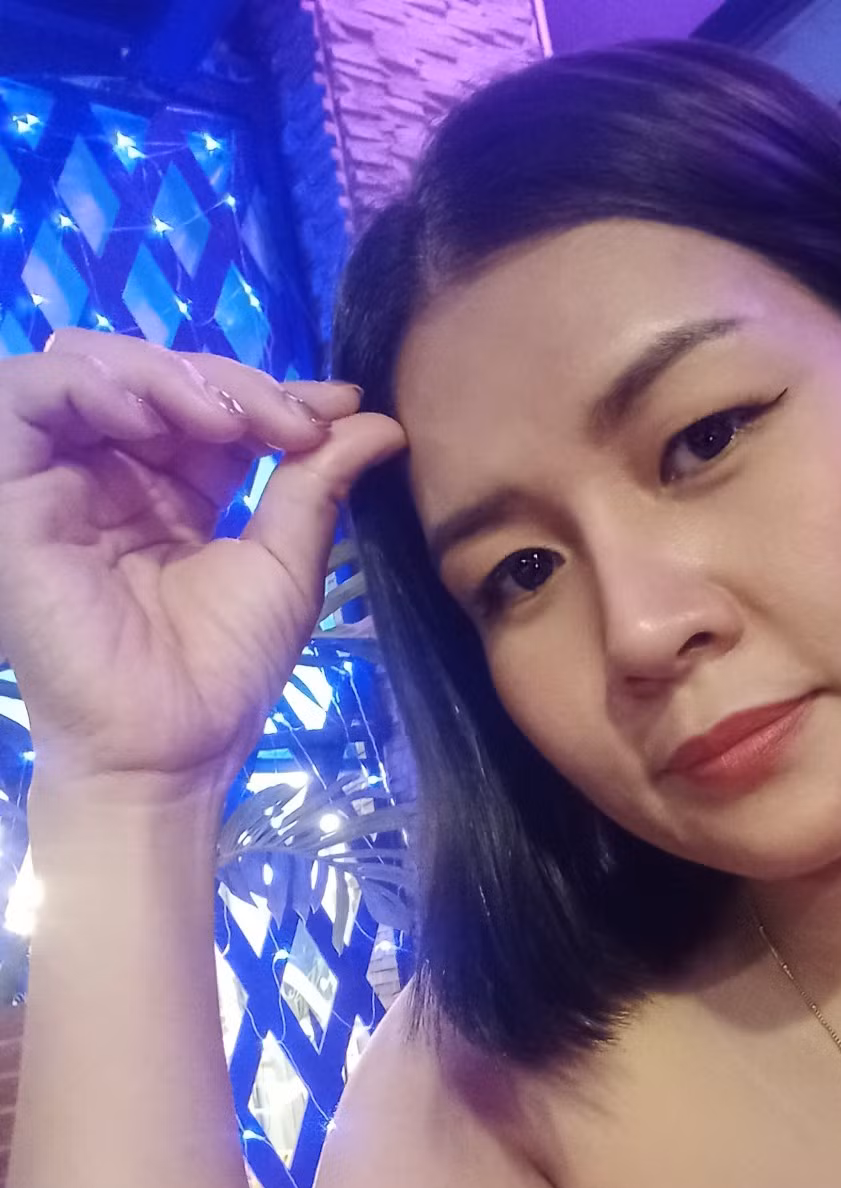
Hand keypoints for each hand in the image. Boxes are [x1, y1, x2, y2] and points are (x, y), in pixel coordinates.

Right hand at [0, 329, 405, 804]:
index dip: (269, 390)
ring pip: (85, 365)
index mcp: (170, 493)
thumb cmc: (224, 671)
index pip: (208, 403)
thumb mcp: (285, 562)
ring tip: (224, 420)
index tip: (337, 405)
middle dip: (227, 380)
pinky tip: (154, 418)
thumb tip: (380, 419)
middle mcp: (109, 477)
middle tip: (287, 422)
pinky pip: (27, 394)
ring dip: (163, 371)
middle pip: (150, 371)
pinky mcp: (11, 493)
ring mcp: (57, 481)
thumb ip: (317, 480)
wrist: (168, 747)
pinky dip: (92, 383)